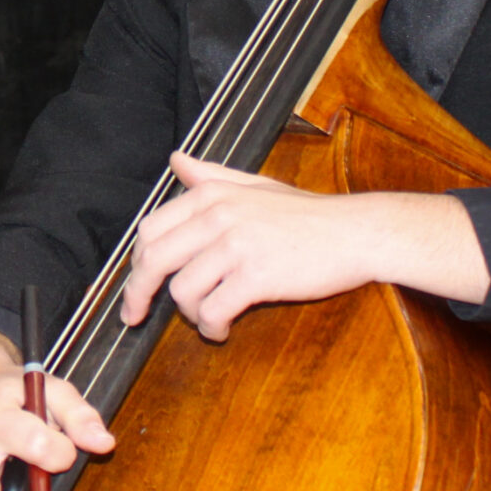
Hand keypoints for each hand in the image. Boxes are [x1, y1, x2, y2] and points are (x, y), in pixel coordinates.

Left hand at [119, 155, 490, 338]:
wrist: (356, 232)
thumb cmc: (308, 213)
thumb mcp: (256, 184)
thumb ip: (212, 175)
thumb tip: (177, 160)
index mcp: (212, 193)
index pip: (150, 229)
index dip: (134, 263)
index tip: (134, 286)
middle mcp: (218, 215)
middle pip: (153, 260)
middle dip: (137, 294)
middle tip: (135, 317)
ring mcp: (237, 245)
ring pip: (182, 292)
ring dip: (189, 316)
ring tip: (207, 320)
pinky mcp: (256, 276)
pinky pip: (213, 311)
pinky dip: (212, 328)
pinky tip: (222, 330)